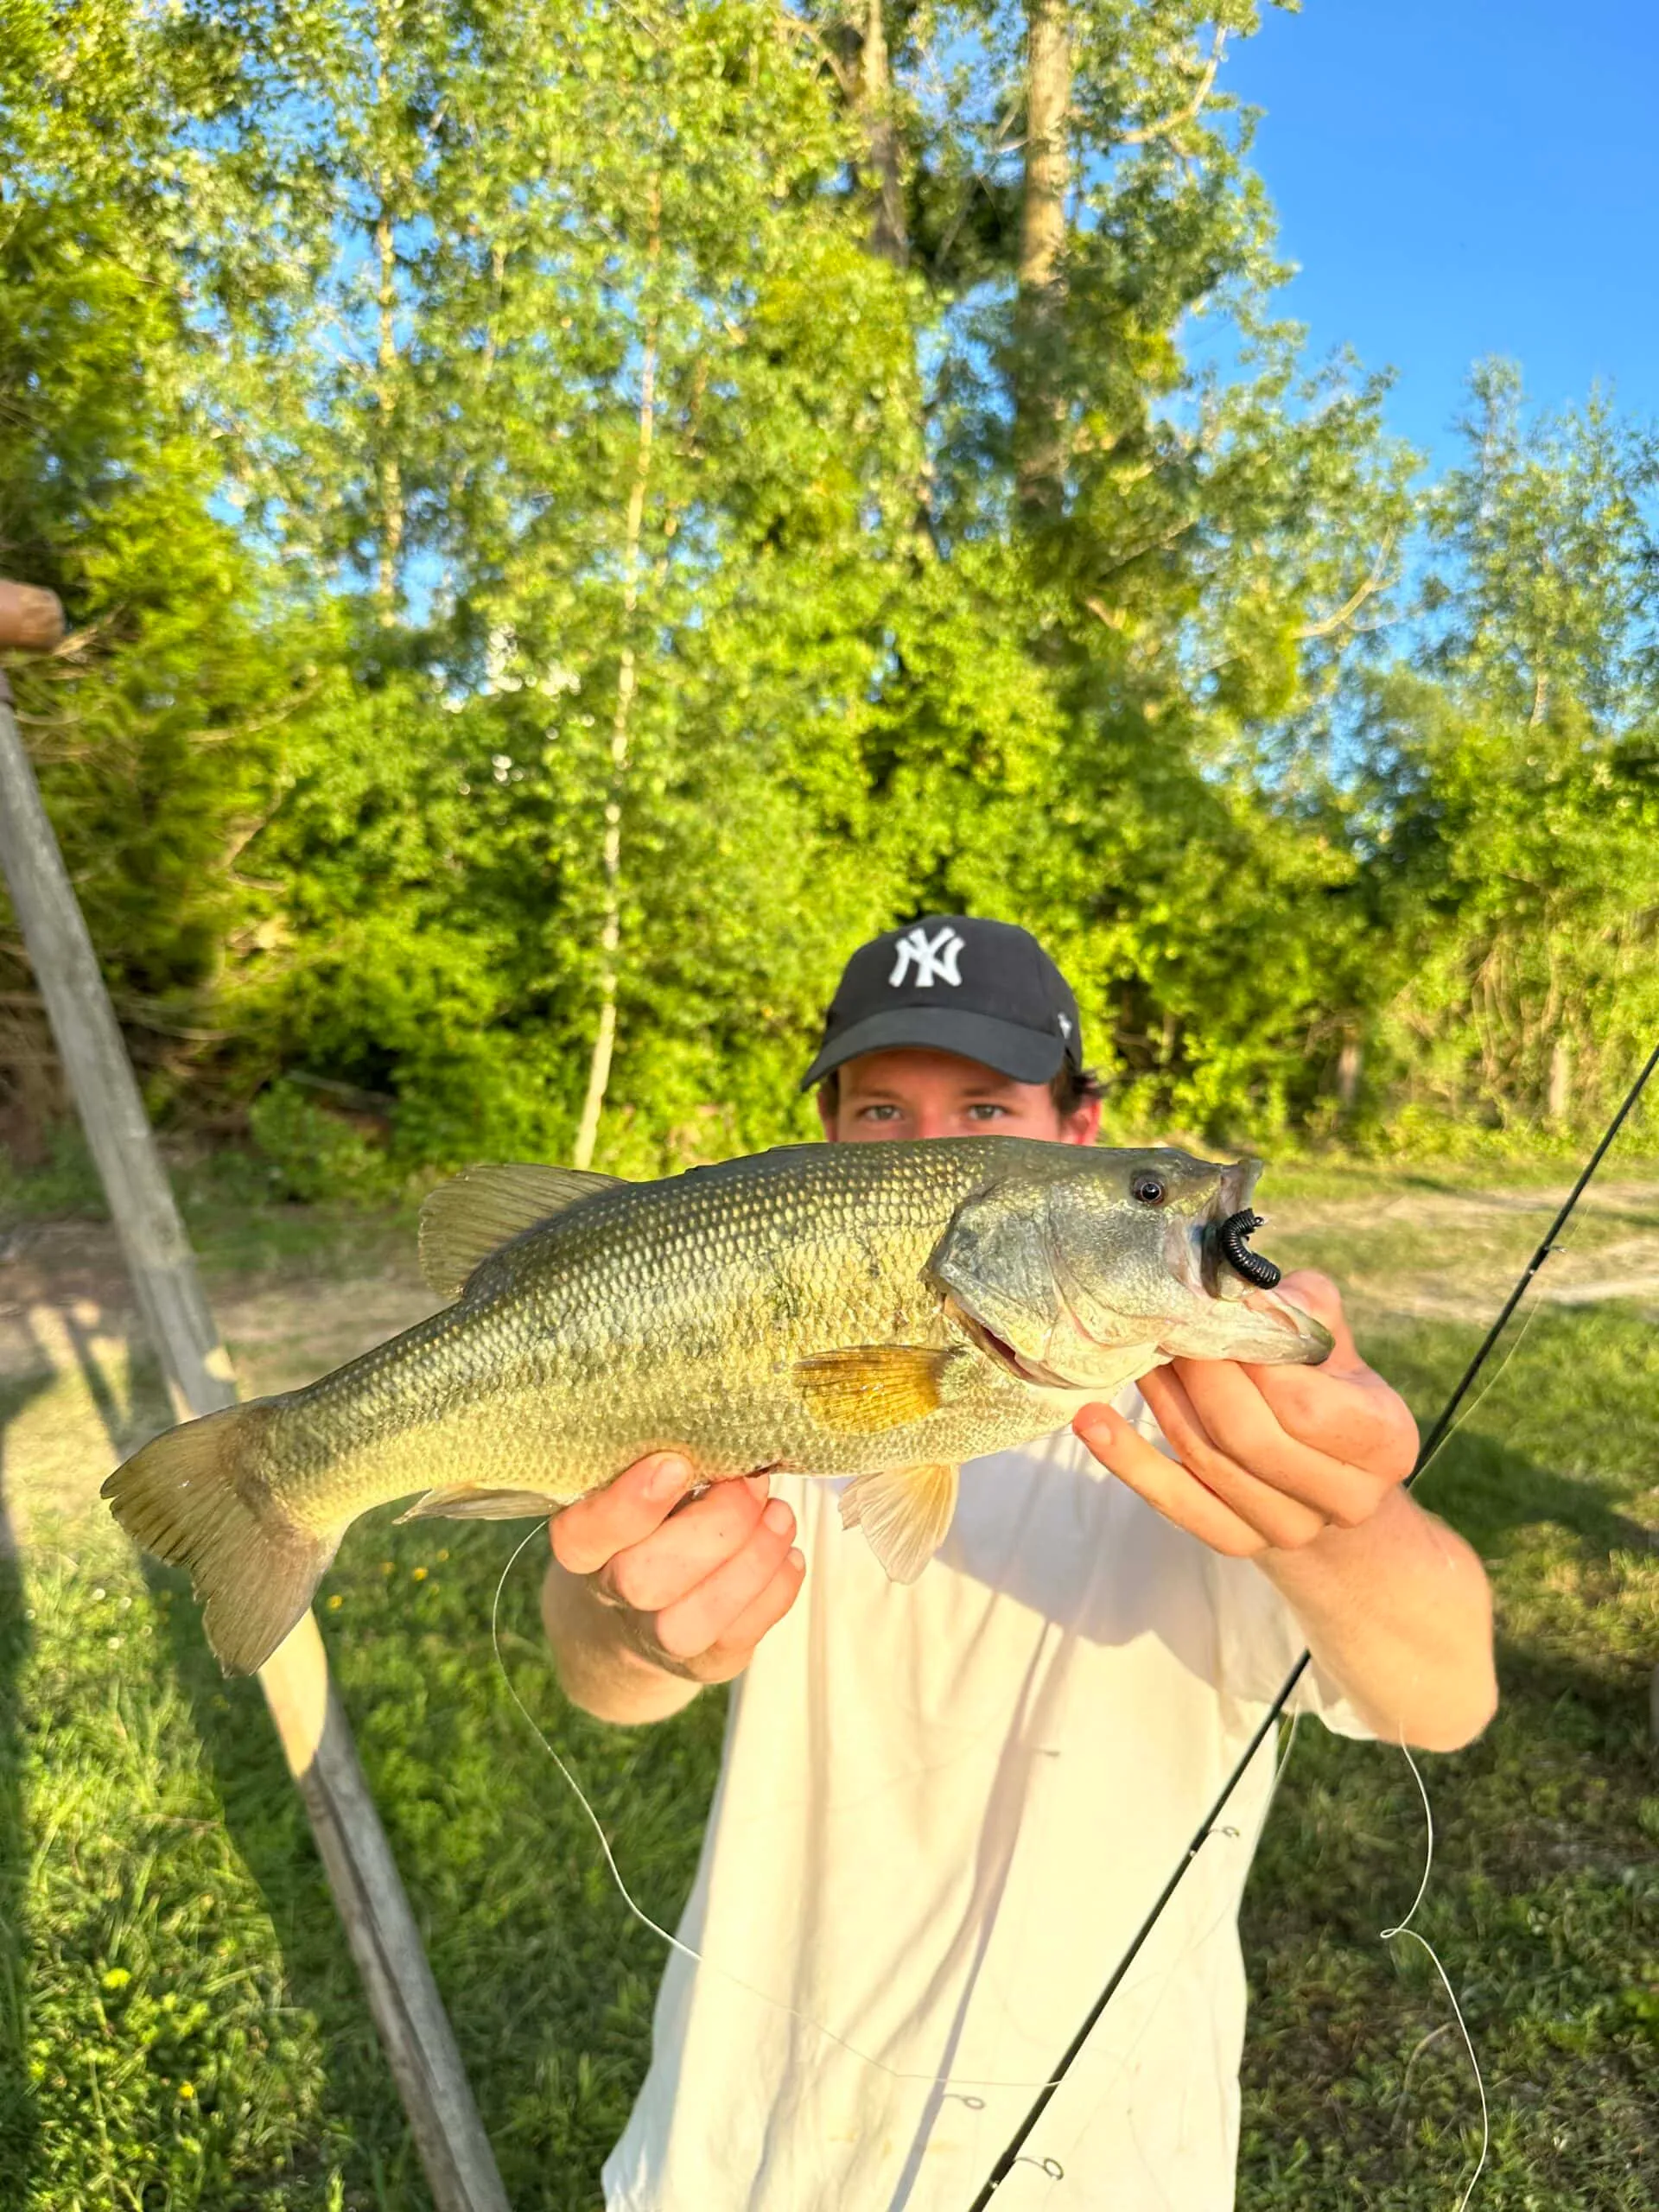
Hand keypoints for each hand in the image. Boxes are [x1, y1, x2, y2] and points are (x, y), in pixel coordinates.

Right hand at [549, 1453, 805, 1683]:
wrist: (637, 1617)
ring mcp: (655, 1641)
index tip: (677, 1464)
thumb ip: (665, 1469)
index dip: (628, 1504)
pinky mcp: (705, 1663)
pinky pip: (741, 1636)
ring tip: (780, 1515)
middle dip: (713, 1526)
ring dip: (750, 1561)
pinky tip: (788, 1550)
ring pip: (690, 1623)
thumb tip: (726, 1440)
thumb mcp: (641, 1490)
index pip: (582, 1536)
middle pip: (641, 1581)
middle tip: (752, 1482)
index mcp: (585, 1546)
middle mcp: (611, 1598)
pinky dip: (776, 1588)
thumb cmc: (650, 1528)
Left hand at [1073, 1272, 1418, 1557]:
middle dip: (1199, 1376)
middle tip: (1166, 1327)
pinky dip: (1128, 1460)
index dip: (1248, 1359)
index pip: (1302, 1402)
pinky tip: (1092, 1420)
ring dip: (1162, 1401)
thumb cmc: (1324, 1387)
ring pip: (1207, 1462)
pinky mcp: (1238, 1543)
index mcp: (1385, 1440)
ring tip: (1136, 1351)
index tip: (1211, 1315)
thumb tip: (1244, 1286)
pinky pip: (1174, 1503)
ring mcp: (1290, 1529)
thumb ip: (1302, 1308)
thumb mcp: (1331, 1342)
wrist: (1325, 1475)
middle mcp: (1347, 1497)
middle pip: (1250, 1437)